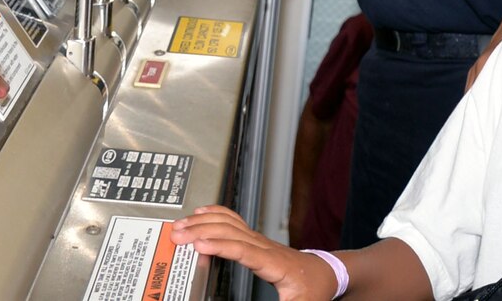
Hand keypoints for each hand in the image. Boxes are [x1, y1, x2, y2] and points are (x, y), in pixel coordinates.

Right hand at [170, 206, 339, 300]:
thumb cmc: (312, 289)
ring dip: (204, 220)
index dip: (221, 246)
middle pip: (230, 231)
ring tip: (181, 224)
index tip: (199, 244)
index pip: (243, 249)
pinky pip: (234, 220)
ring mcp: (258, 240)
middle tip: (178, 235)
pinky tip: (201, 213)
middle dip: (202, 230)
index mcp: (273, 262)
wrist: (323, 273)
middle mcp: (264, 246)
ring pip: (229, 222)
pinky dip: (216, 213)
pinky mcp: (255, 239)